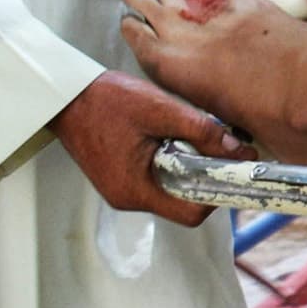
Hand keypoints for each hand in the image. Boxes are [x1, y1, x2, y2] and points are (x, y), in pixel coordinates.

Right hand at [50, 70, 240, 226]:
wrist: (66, 93)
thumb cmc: (107, 101)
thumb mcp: (162, 111)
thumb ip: (204, 132)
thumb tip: (240, 151)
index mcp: (135, 190)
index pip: (191, 213)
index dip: (216, 193)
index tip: (230, 168)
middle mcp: (127, 197)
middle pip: (183, 201)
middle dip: (204, 175)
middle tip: (215, 145)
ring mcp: (121, 187)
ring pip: (171, 187)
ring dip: (188, 164)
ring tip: (189, 135)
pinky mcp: (119, 175)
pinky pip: (156, 176)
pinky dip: (171, 160)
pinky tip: (171, 135)